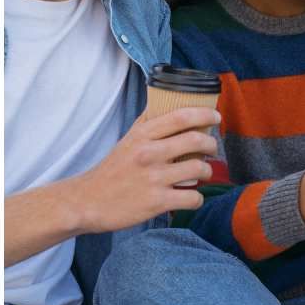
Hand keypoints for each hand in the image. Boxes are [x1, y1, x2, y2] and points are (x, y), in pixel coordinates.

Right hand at [74, 107, 219, 233]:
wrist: (89, 201)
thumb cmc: (112, 170)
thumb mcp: (127, 140)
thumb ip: (146, 123)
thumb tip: (165, 102)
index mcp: (142, 135)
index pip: (181, 116)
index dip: (205, 113)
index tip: (216, 116)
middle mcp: (149, 154)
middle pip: (196, 140)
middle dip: (212, 144)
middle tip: (212, 148)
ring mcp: (154, 178)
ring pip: (199, 169)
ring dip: (207, 171)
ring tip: (202, 173)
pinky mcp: (157, 202)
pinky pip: (193, 198)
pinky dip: (196, 198)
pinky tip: (190, 197)